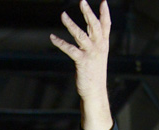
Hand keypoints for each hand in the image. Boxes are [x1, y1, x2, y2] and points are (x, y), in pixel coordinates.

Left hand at [50, 0, 112, 129]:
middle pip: (95, 26)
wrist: (95, 92)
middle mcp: (99, 47)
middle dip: (88, 13)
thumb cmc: (94, 74)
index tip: (103, 1)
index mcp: (104, 44)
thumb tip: (89, 33)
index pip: (106, 25)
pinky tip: (52, 37)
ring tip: (63, 15)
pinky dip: (60, 42)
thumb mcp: (98, 56)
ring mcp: (91, 54)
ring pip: (81, 35)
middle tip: (82, 1)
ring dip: (71, 24)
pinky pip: (70, 49)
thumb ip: (95, 43)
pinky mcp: (82, 61)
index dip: (105, 13)